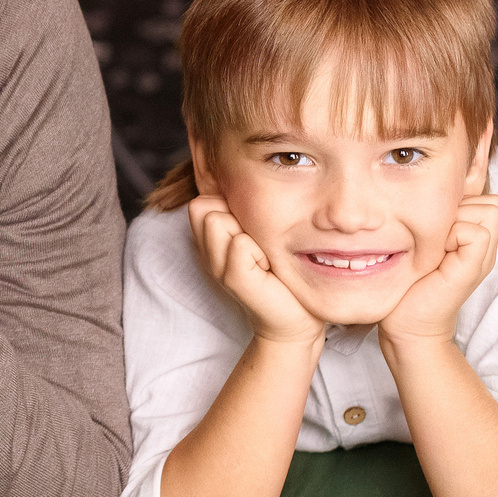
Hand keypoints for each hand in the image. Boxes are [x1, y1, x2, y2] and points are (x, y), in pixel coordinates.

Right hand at [190, 195, 325, 345]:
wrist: (296, 318)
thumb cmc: (282, 272)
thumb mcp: (260, 234)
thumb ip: (243, 210)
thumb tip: (240, 178)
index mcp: (209, 238)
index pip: (202, 199)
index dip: (229, 205)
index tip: (252, 232)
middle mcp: (206, 251)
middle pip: (203, 205)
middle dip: (235, 215)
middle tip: (258, 244)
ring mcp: (216, 266)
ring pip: (217, 219)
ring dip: (248, 232)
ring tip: (263, 256)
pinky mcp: (232, 279)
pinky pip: (240, 244)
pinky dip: (259, 251)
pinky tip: (267, 268)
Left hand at [381, 191, 497, 346]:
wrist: (406, 326)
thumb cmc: (408, 283)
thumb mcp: (423, 240)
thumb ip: (437, 216)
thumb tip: (436, 183)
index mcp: (475, 238)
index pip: (487, 196)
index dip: (461, 201)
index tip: (434, 227)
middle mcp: (485, 247)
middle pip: (490, 200)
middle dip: (459, 208)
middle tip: (434, 237)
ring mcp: (483, 258)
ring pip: (486, 211)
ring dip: (454, 220)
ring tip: (434, 246)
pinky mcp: (474, 268)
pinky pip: (476, 231)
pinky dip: (452, 236)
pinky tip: (435, 256)